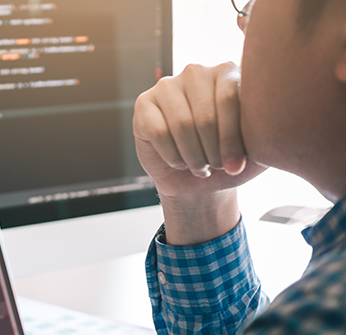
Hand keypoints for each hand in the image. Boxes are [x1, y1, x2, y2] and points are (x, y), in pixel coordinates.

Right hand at [132, 62, 266, 244]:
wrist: (197, 179)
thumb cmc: (230, 159)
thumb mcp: (258, 147)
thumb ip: (269, 130)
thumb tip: (273, 125)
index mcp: (229, 72)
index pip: (230, 99)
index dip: (233, 138)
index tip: (236, 166)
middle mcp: (197, 72)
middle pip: (205, 115)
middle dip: (213, 151)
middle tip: (217, 167)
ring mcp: (167, 85)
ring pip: (182, 125)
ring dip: (193, 157)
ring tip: (201, 168)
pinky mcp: (144, 104)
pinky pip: (159, 132)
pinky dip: (173, 157)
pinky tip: (180, 162)